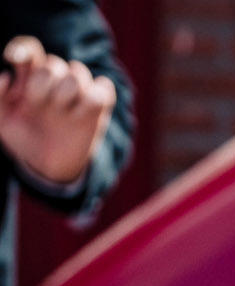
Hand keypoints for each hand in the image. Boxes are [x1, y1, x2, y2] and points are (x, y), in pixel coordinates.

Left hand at [0, 35, 116, 185]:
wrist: (48, 165)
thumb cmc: (24, 139)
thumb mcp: (2, 121)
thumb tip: (6, 76)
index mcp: (29, 78)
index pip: (29, 49)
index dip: (22, 49)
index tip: (13, 59)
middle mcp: (54, 81)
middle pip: (53, 63)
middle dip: (42, 82)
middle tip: (37, 105)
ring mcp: (77, 93)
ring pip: (78, 71)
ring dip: (67, 91)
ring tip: (61, 112)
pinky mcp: (98, 107)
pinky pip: (104, 87)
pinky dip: (95, 96)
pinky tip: (81, 113)